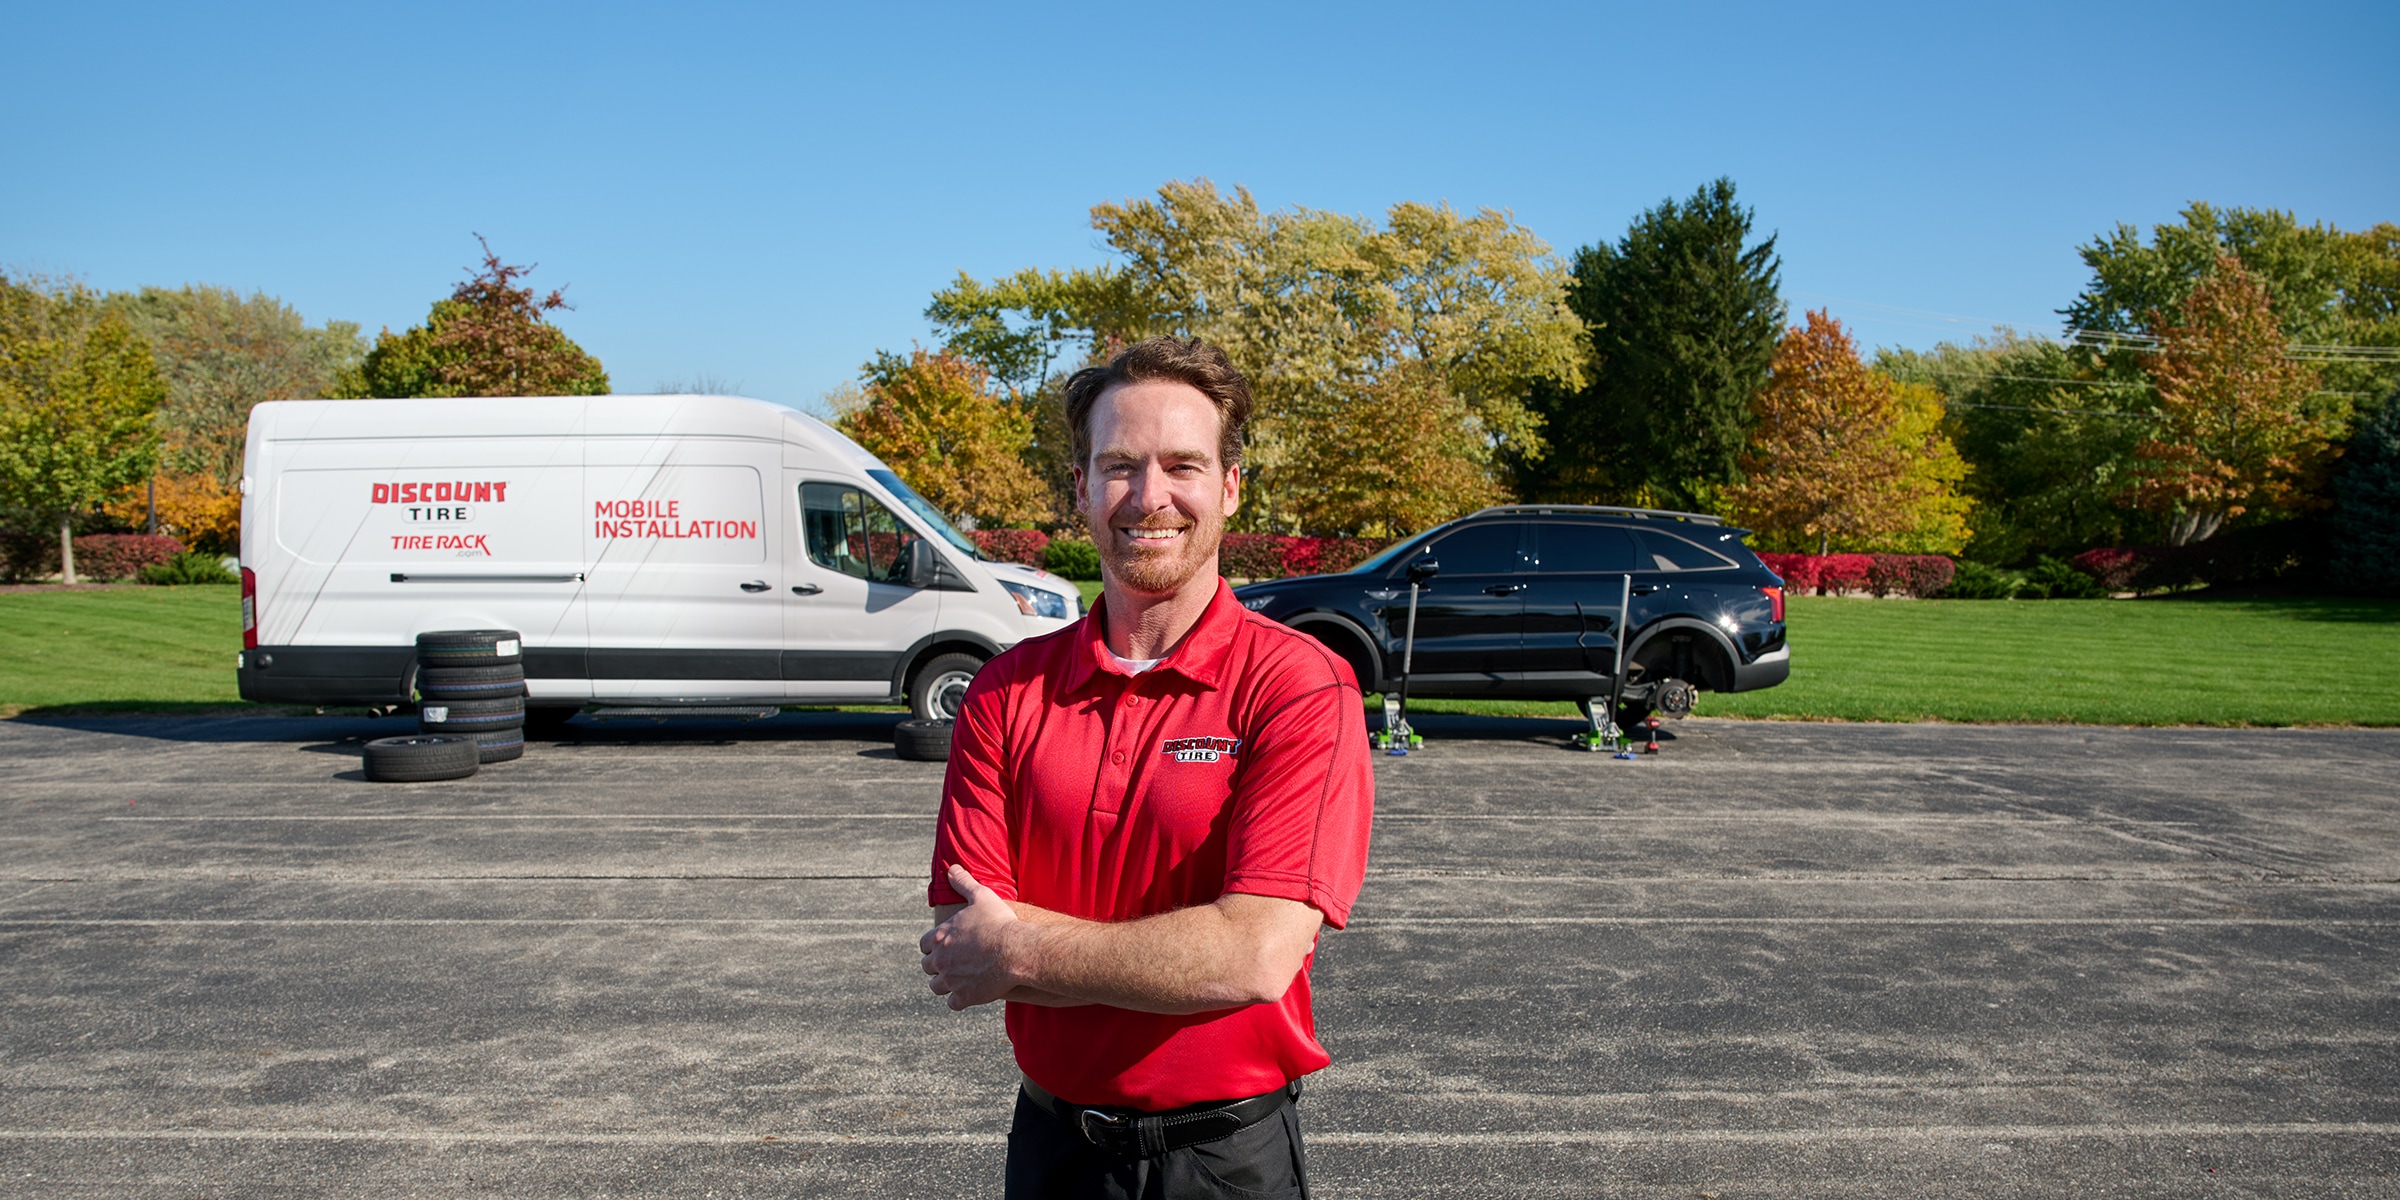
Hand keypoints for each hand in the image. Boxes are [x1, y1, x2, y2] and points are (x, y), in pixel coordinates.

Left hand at [919, 864, 1028, 1010]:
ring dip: (945, 983)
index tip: (945, 945)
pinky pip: (953, 1003)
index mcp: (940, 937)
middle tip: (952, 963)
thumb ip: (963, 882)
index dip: (934, 945)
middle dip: (937, 964)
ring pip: (937, 986)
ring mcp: (951, 980)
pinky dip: (959, 999)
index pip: (924, 944)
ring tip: (958, 979)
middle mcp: (940, 960)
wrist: (1017, 951)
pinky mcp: (964, 997)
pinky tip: (969, 993)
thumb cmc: (999, 921)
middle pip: (927, 966)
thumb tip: (951, 868)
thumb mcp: (981, 896)